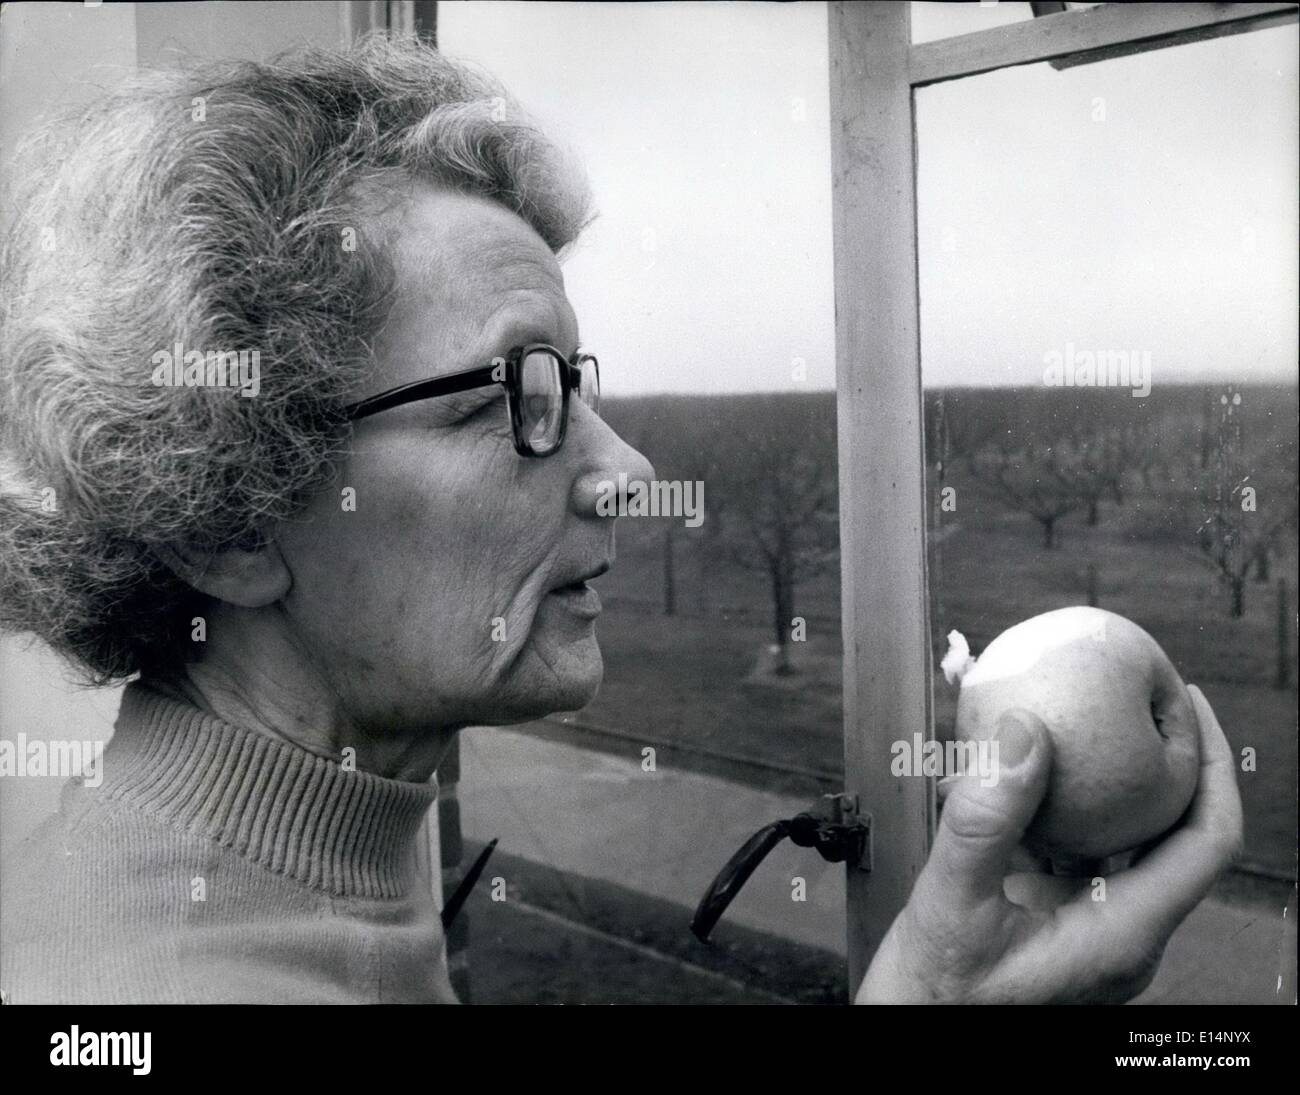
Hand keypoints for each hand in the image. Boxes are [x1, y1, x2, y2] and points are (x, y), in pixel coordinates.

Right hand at [855, 685, 1242, 1002]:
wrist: (911, 1039)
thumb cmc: (934, 1001)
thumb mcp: (951, 903)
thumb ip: (986, 819)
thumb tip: (1023, 733)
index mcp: (1123, 933)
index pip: (1207, 841)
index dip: (1211, 767)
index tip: (1189, 705)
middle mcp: (1124, 932)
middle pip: (1175, 833)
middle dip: (1163, 758)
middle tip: (1138, 696)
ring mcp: (1095, 929)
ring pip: (1123, 840)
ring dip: (1107, 781)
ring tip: (1082, 720)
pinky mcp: (1062, 923)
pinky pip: (1078, 851)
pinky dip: (1061, 806)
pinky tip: (1025, 772)